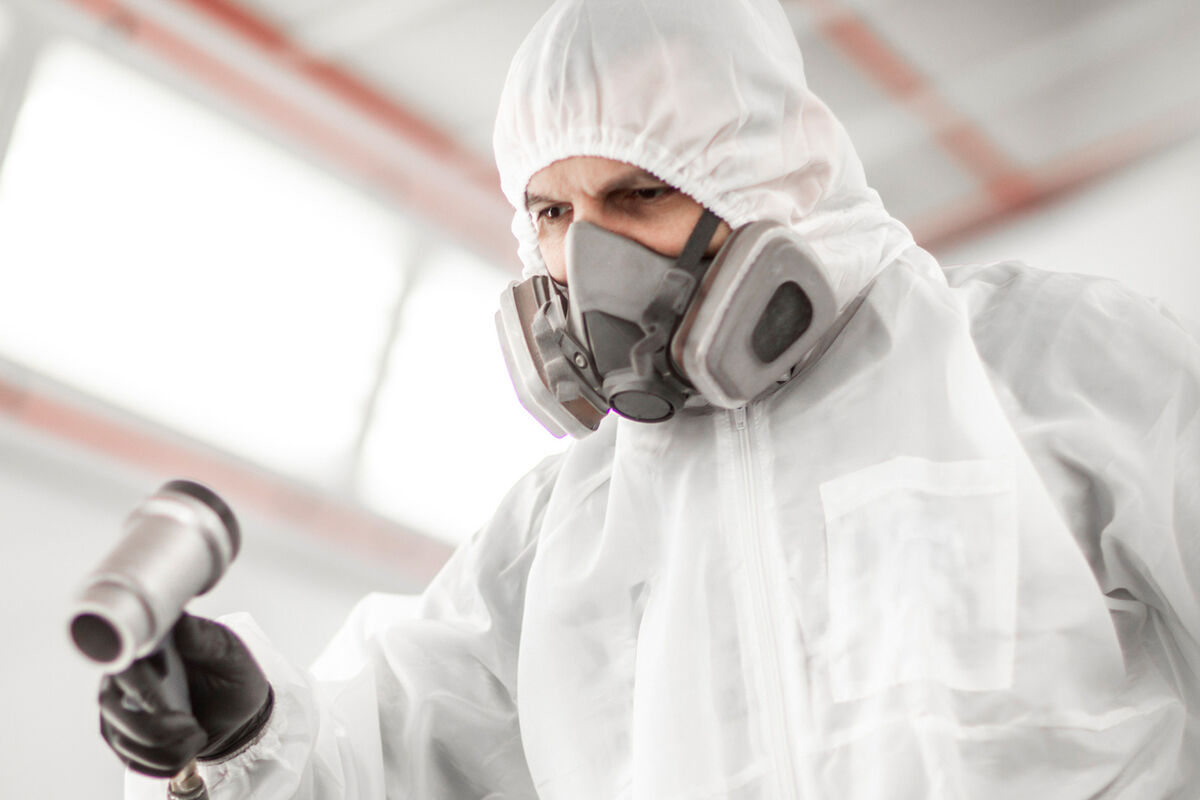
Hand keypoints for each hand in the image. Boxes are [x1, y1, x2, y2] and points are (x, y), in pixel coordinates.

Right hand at [99, 613, 272, 777]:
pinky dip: (169, 761)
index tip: (170, 689)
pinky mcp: (125, 741)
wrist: (239, 713)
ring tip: (196, 732)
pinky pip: (135, 762)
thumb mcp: (227, 653)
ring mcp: (119, 713)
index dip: (140, 681)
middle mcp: (122, 680)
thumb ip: (202, 638)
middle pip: (110, 704)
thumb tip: (179, 618)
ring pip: (124, 738)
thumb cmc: (230, 674)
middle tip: (191, 723)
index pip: (121, 660)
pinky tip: (188, 747)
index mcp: (144, 649)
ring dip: (169, 746)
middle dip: (155, 724)